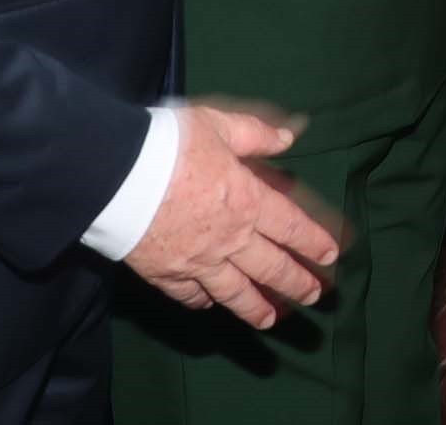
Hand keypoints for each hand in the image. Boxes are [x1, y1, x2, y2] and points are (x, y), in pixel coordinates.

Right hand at [124, 102, 340, 328]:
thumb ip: (256, 134)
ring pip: (234, 291)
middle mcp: (229, 239)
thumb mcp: (219, 125)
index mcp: (248, 202)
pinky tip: (209, 304)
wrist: (115, 175)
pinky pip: (189, 294)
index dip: (313, 242)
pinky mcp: (164, 273)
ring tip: (271, 320)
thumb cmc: (170, 144)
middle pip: (269, 267)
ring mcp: (196, 262)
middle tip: (314, 296)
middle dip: (295, 282)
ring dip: (256, 307)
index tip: (330, 257)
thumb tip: (290, 136)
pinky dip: (202, 301)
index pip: (291, 228)